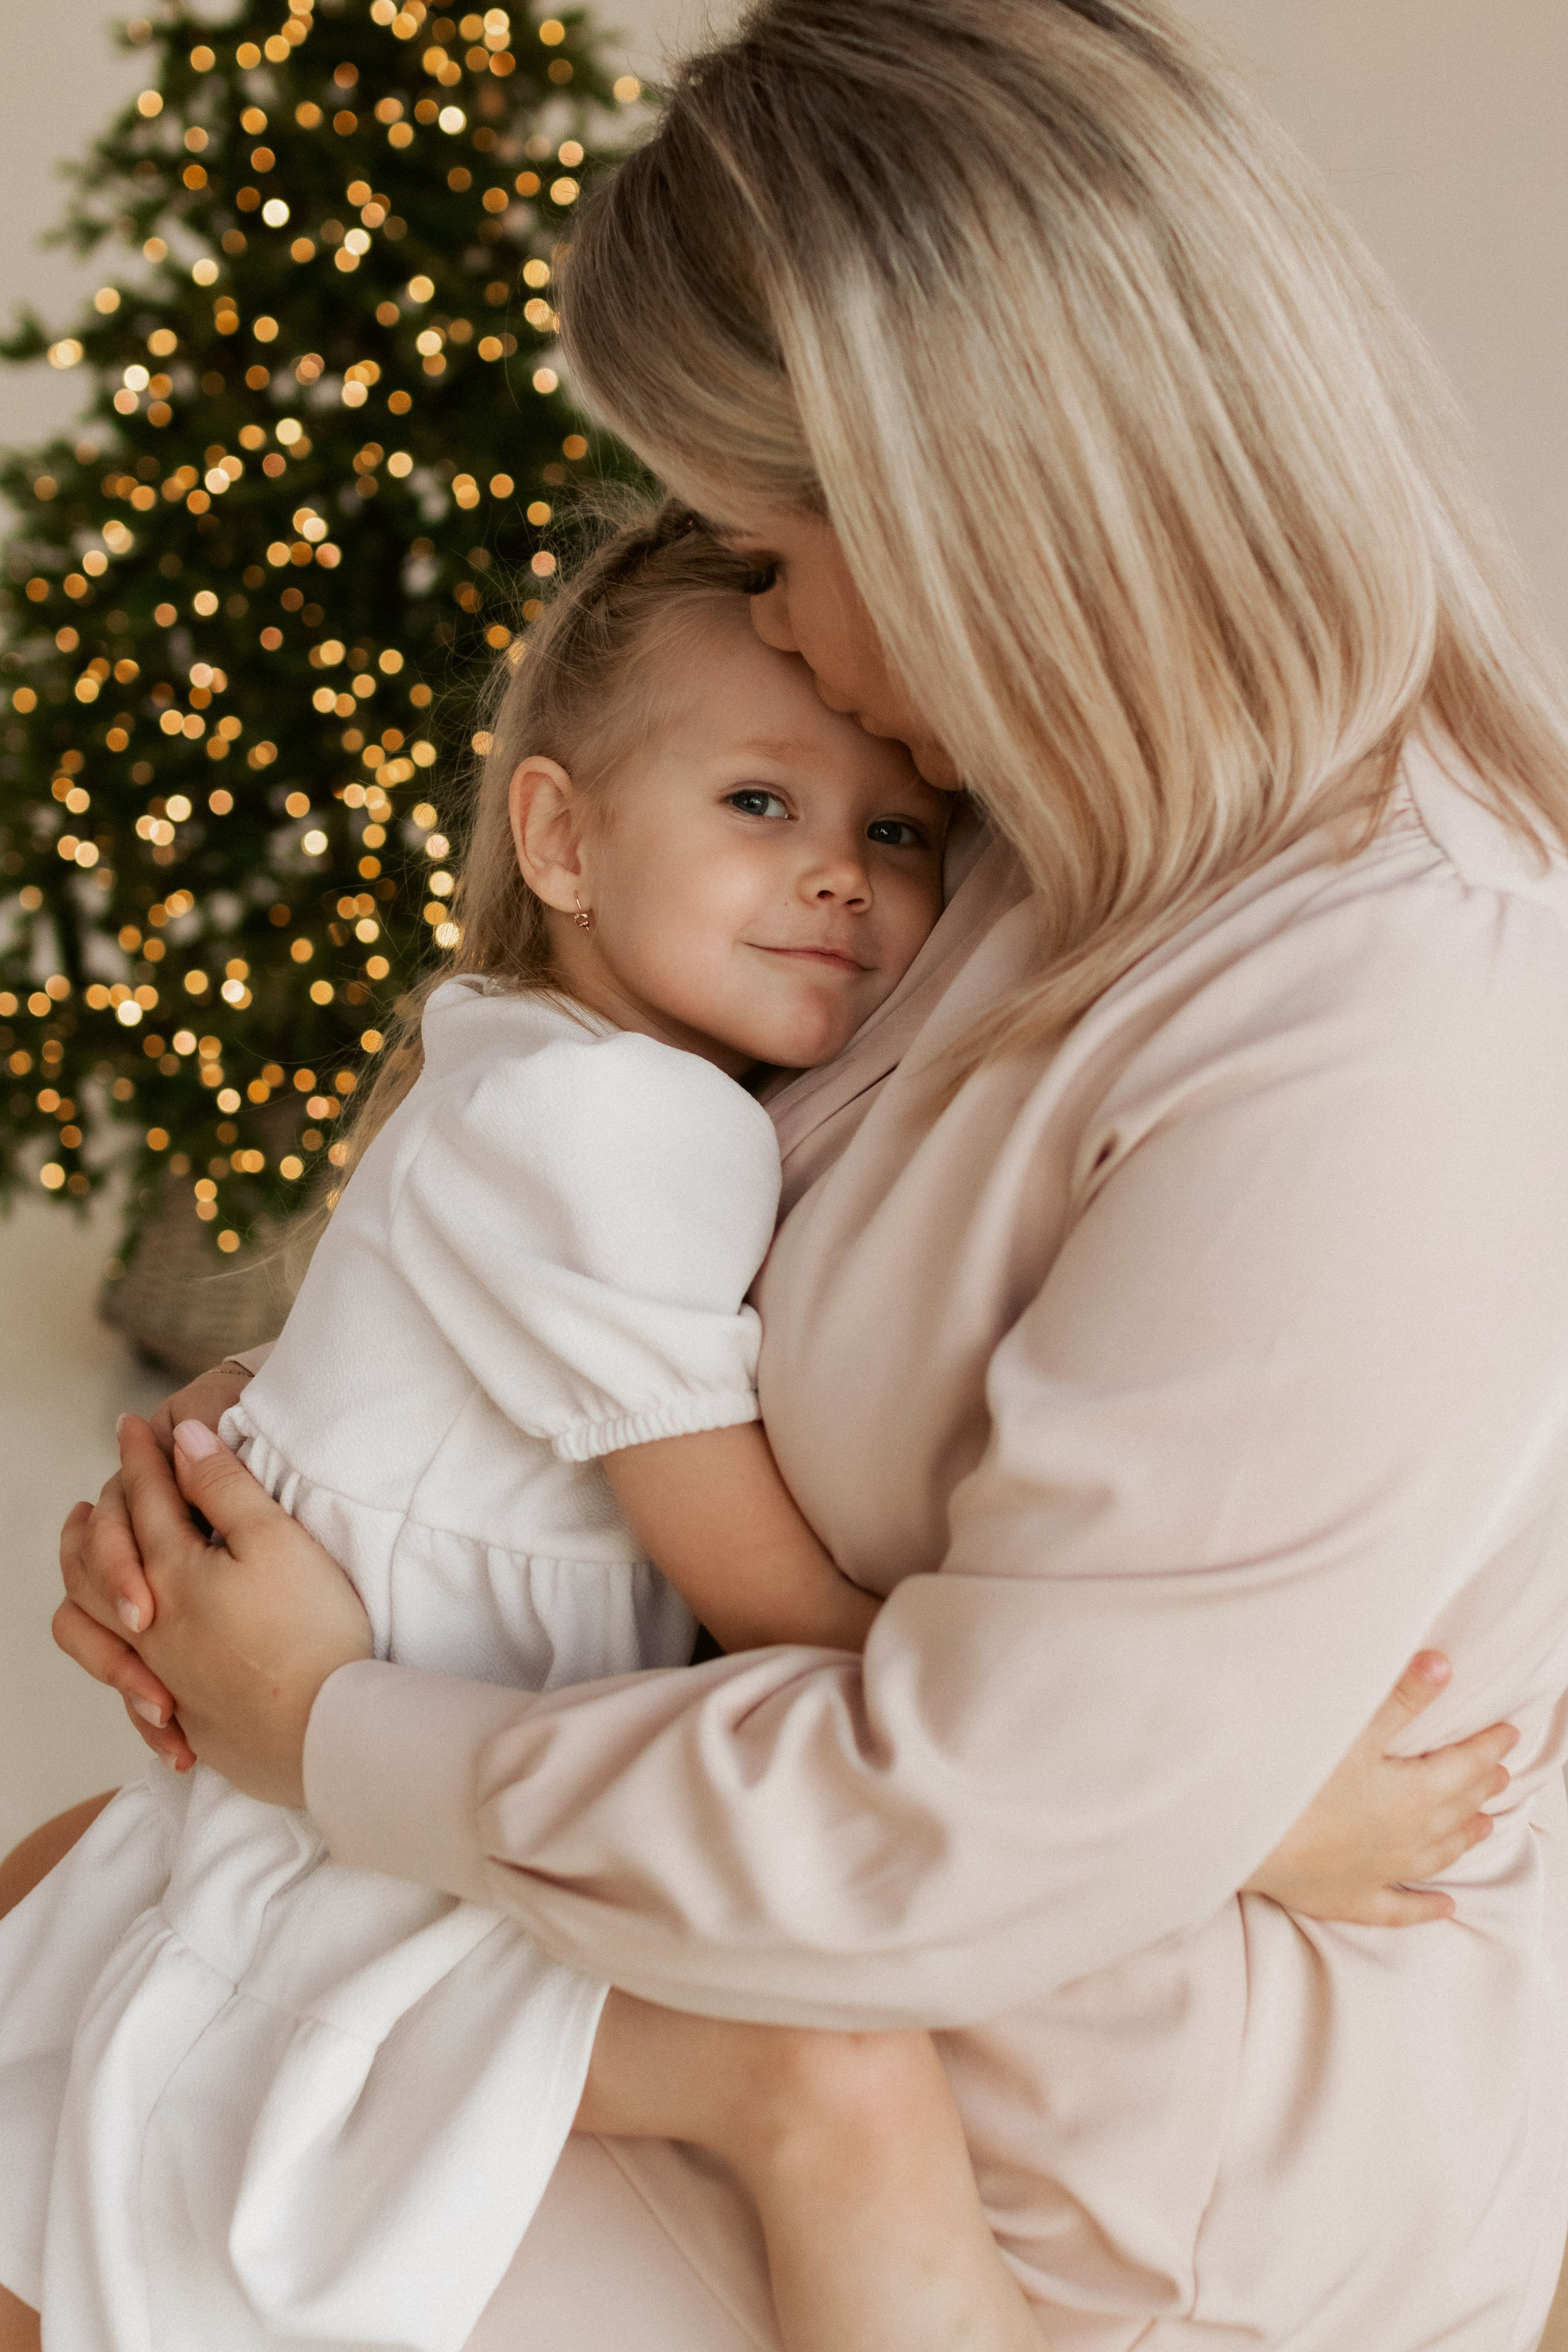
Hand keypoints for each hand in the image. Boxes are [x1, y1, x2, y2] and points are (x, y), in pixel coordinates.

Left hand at [58, 1416, 372, 1808]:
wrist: (326, 1730)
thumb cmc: (310, 1630)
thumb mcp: (276, 1539)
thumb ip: (224, 1487)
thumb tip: (184, 1437)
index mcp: (173, 1572)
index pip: (147, 1499)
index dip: (142, 1456)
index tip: (132, 1425)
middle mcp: (152, 1624)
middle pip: (96, 1564)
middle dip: (93, 1524)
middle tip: (92, 1501)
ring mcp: (163, 1673)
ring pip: (91, 1627)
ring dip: (84, 1588)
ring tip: (88, 1566)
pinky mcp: (186, 1715)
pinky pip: (122, 1685)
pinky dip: (108, 1660)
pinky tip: (127, 1655)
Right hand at [1243, 1652, 1517, 1925]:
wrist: (1246, 1839)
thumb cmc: (1297, 1781)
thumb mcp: (1351, 1729)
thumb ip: (1400, 1698)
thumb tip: (1443, 1665)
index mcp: (1412, 1796)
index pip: (1464, 1767)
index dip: (1488, 1747)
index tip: (1508, 1733)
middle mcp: (1406, 1838)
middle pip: (1456, 1809)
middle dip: (1481, 1788)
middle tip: (1501, 1772)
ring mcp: (1380, 1872)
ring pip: (1437, 1855)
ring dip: (1464, 1837)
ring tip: (1486, 1825)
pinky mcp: (1348, 1898)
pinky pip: (1399, 1909)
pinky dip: (1426, 1908)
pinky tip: (1445, 1908)